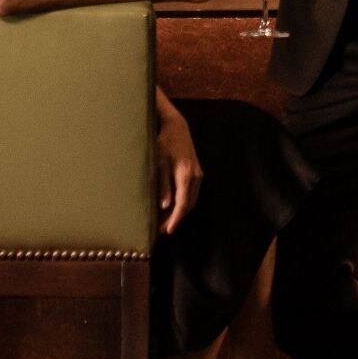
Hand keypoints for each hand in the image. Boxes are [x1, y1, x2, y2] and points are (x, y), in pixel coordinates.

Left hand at [153, 99, 203, 235]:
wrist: (177, 128)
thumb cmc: (164, 144)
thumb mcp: (159, 164)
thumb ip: (163, 185)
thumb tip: (165, 206)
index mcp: (186, 176)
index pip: (182, 204)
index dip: (175, 219)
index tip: (167, 230)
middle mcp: (195, 177)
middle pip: (188, 205)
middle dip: (176, 218)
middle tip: (162, 229)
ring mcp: (198, 175)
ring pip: (191, 200)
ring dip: (180, 211)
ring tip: (165, 220)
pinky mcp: (197, 173)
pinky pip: (192, 193)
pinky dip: (184, 202)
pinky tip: (172, 206)